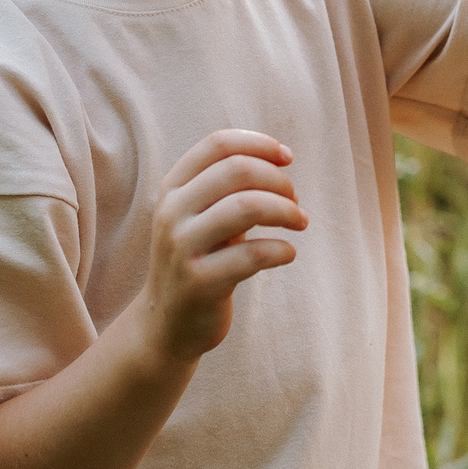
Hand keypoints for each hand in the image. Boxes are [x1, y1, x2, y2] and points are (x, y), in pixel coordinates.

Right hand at [137, 130, 306, 362]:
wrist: (167, 324)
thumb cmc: (200, 258)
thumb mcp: (203, 215)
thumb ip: (230, 185)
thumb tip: (280, 158)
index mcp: (173, 189)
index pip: (218, 144)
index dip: (260, 144)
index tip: (287, 158)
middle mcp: (171, 213)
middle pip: (237, 170)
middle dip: (278, 180)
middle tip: (296, 199)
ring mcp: (182, 248)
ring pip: (247, 206)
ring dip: (286, 210)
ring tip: (300, 222)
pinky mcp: (199, 282)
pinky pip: (253, 254)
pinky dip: (281, 249)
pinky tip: (288, 253)